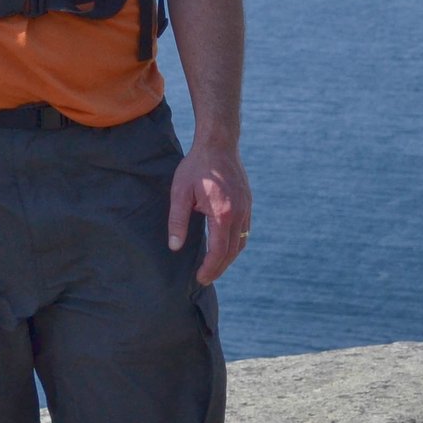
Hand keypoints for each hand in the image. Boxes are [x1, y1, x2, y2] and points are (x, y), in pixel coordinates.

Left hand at [166, 138, 251, 285]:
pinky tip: (224, 246)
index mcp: (223, 213)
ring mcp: (246, 208)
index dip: (210, 269)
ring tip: (214, 267)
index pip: (219, 251)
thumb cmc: (196, 167)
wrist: (218, 143)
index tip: (200, 278)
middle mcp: (239, 213)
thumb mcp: (180, 192)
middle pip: (232, 251)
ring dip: (228, 258)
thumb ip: (178, 221)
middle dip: (219, 268)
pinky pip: (245, 230)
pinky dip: (235, 243)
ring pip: (241, 242)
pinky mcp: (247, 202)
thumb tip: (174, 247)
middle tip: (205, 279)